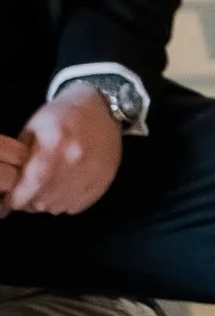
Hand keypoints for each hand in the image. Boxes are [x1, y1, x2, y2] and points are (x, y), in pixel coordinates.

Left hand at [5, 86, 124, 216]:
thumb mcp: (33, 128)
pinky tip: (65, 187)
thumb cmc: (62, 116)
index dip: (17, 198)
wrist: (101, 108)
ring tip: (48, 187)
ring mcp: (92, 173)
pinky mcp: (104, 182)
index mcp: (55, 143)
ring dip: (49, 202)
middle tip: (30, 191)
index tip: (13, 198)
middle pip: (43, 201)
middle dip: (31, 200)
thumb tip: (9, 187)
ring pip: (59, 207)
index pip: (31, 185)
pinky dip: (67, 202)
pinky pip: (77, 207)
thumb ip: (19, 158)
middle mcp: (76, 160)